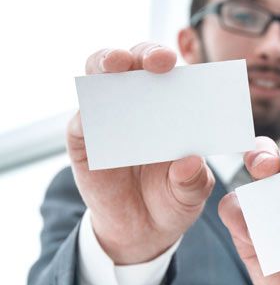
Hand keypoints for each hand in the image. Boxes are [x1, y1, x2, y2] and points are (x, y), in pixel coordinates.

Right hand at [68, 43, 214, 263]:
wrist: (142, 230)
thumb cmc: (172, 199)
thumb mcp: (191, 195)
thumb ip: (193, 181)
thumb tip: (190, 162)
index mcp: (171, 109)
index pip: (171, 73)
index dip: (175, 61)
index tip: (181, 61)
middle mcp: (138, 104)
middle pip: (134, 63)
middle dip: (144, 54)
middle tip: (157, 61)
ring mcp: (107, 117)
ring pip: (99, 76)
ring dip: (106, 63)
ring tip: (117, 65)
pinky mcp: (83, 139)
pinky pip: (81, 120)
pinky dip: (87, 114)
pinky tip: (95, 116)